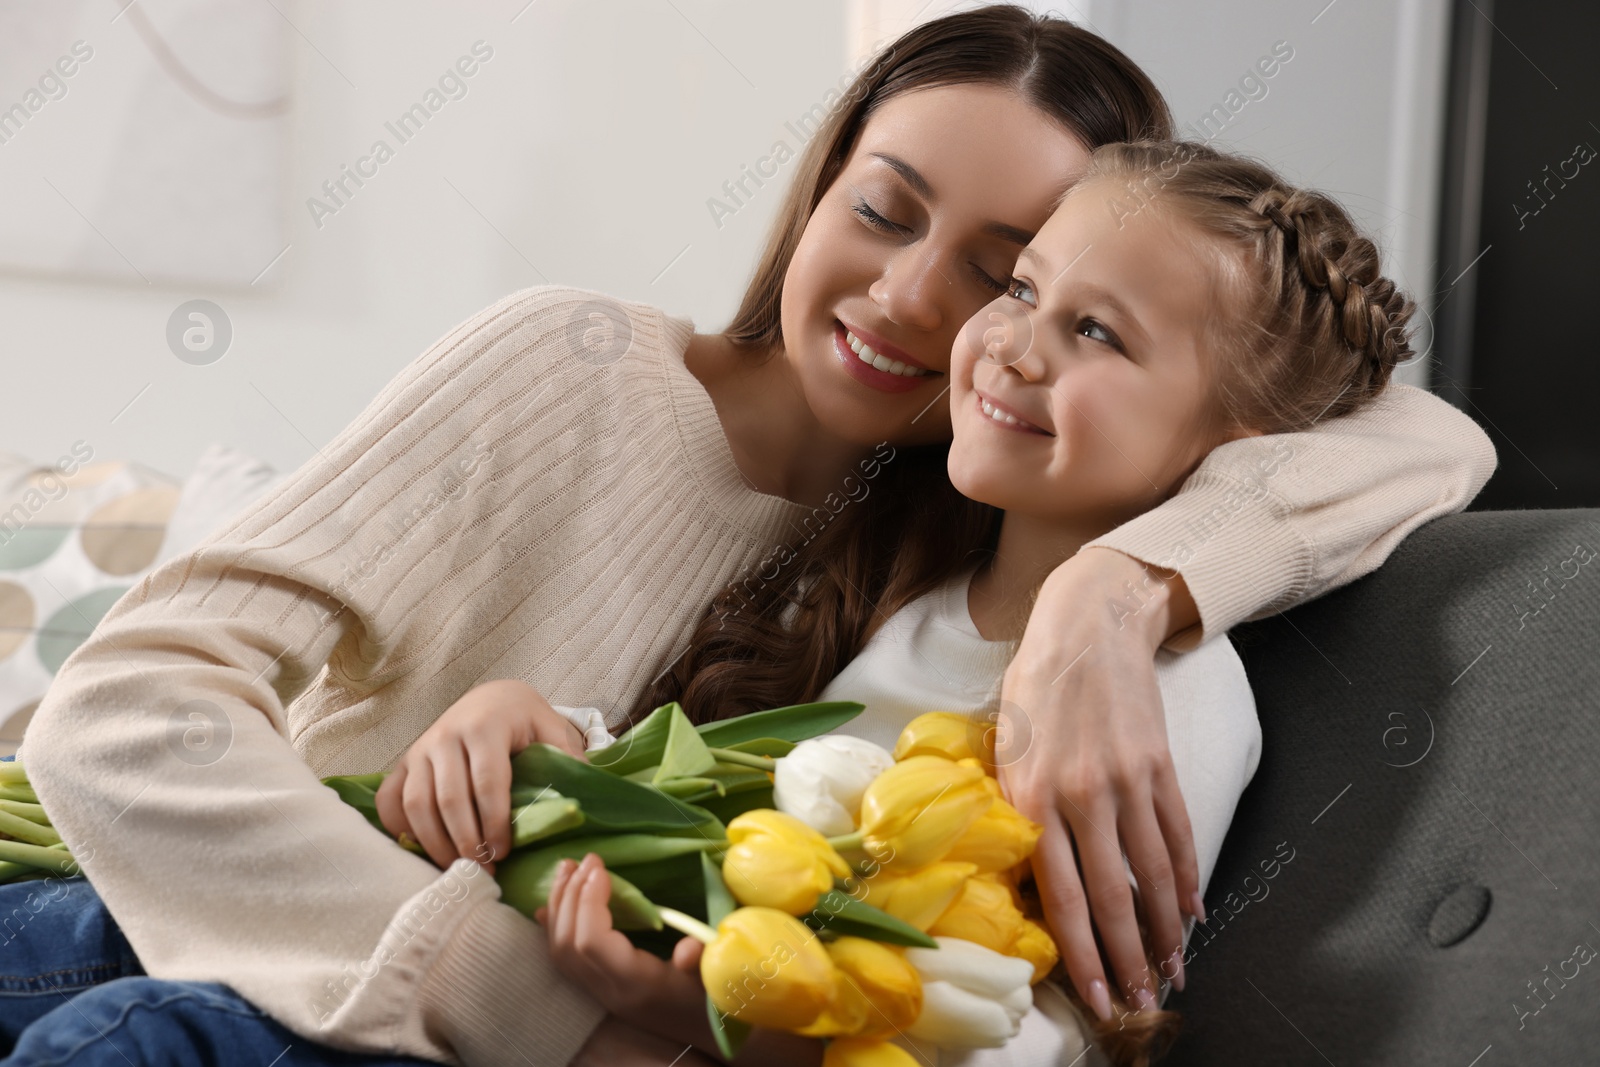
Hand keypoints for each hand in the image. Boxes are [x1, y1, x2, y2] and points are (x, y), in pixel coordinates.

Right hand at [375, 679, 584, 873]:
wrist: (492, 698)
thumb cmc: (525, 722)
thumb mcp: (552, 731)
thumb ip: (567, 760)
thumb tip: (582, 798)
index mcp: (485, 726)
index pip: (487, 782)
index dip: (494, 822)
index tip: (503, 852)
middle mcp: (446, 735)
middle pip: (448, 799)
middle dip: (465, 841)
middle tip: (484, 869)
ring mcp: (420, 749)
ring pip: (416, 804)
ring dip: (435, 843)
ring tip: (459, 868)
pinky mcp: (404, 762)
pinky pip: (391, 800)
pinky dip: (402, 829)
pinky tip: (425, 850)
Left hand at [540, 856, 825, 1066]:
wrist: (712, 1031)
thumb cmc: (720, 997)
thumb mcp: (718, 978)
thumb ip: (703, 962)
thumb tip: (689, 946)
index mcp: (636, 984)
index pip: (592, 944)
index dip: (589, 902)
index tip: (600, 866)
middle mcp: (611, 990)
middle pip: (569, 945)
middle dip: (570, 896)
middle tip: (584, 860)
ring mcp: (601, 992)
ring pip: (561, 952)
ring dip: (559, 906)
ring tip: (565, 870)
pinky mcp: (601, 987)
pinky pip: (564, 959)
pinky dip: (554, 926)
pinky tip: (549, 905)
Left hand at [995, 547, 1201, 1019]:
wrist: (1088, 625)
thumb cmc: (1033, 689)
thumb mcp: (1004, 749)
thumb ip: (1017, 812)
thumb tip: (1030, 877)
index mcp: (1032, 796)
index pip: (1062, 896)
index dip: (1084, 954)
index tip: (1098, 996)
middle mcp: (1080, 794)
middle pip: (1113, 898)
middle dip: (1129, 960)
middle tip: (1143, 1004)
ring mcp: (1126, 781)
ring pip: (1152, 875)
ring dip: (1165, 932)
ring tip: (1172, 972)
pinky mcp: (1159, 765)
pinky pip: (1178, 835)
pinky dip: (1187, 879)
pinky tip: (1192, 913)